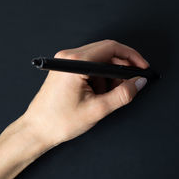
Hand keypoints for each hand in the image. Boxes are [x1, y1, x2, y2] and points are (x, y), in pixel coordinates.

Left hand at [21, 40, 148, 147]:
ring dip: (111, 75)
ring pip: (99, 61)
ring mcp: (66, 62)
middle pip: (106, 52)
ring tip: (110, 95)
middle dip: (122, 67)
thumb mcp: (98, 109)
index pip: (111, 48)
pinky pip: (90, 67)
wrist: (36, 130)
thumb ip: (123, 94)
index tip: (142, 67)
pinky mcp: (66, 70)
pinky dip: (101, 78)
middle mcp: (69, 57)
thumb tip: (139, 83)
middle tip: (133, 82)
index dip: (131, 56)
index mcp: (75, 62)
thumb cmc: (59, 121)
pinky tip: (100, 94)